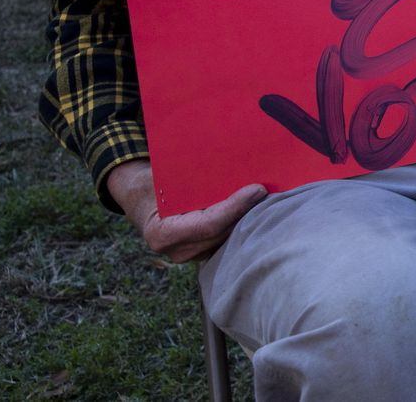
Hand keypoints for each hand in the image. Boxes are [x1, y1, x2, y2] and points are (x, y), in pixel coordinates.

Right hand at [107, 159, 266, 261]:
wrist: (142, 200)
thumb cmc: (154, 183)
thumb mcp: (163, 176)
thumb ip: (189, 176)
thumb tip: (227, 160)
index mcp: (162, 233)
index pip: (209, 224)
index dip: (236, 207)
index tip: (258, 190)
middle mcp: (177, 251)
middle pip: (224, 233)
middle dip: (249, 212)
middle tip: (273, 191)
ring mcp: (192, 255)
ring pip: (230, 239)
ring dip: (250, 219)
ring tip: (271, 197)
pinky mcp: (205, 252)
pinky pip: (229, 239)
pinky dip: (244, 223)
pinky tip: (261, 207)